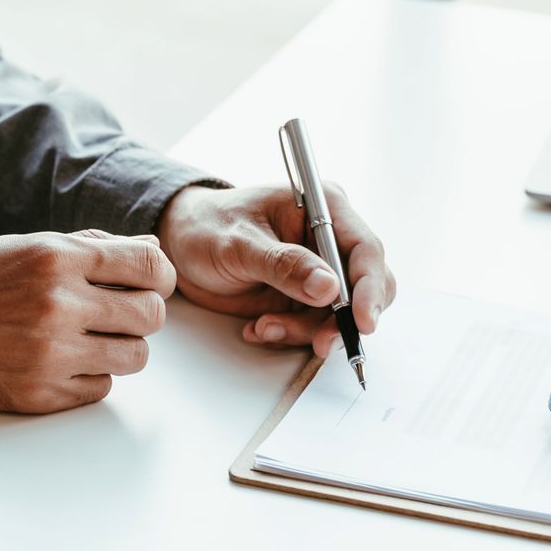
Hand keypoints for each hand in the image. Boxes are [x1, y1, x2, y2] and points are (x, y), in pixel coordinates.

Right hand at [0, 231, 173, 411]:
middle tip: (119, 312)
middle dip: (143, 312)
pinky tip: (61, 361)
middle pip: (152, 315)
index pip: (150, 264)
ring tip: (90, 337)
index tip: (149, 281)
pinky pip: (101, 388)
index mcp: (55, 258)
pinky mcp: (41, 395)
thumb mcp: (21, 247)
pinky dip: (91, 376)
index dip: (158, 274)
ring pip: (135, 356)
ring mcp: (52, 354)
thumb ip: (88, 247)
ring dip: (121, 346)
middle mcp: (59, 305)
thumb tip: (147, 247)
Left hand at [156, 184, 395, 357]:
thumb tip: (329, 287)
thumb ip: (284, 265)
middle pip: (365, 287)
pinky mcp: (304, 297)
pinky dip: (290, 334)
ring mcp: (318, 271)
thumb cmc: (206, 227)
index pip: (365, 250)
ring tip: (264, 327)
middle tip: (319, 342)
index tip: (361, 321)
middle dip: (342, 319)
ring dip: (306, 331)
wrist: (180, 245)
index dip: (370, 288)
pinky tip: (259, 326)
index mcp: (324, 208)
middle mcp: (329, 239)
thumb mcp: (239, 243)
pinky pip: (314, 326)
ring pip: (339, 315)